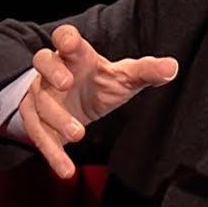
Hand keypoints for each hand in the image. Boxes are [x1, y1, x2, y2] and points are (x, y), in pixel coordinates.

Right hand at [19, 24, 178, 177]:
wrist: (76, 102)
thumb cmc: (99, 82)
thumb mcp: (124, 77)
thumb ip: (146, 71)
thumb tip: (172, 67)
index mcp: (75, 55)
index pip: (65, 37)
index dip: (66, 38)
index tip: (69, 43)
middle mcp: (53, 71)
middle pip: (42, 61)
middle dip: (52, 72)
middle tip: (67, 84)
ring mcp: (41, 95)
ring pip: (39, 102)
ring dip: (56, 118)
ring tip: (78, 134)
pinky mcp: (36, 121)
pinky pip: (37, 135)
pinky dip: (51, 153)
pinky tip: (65, 170)